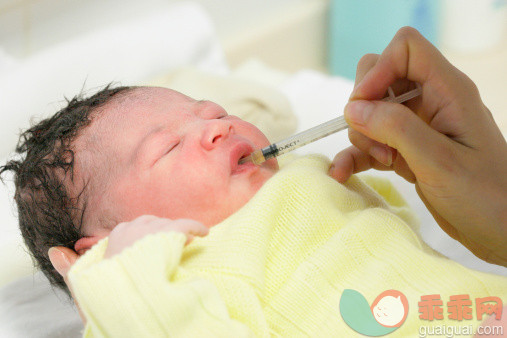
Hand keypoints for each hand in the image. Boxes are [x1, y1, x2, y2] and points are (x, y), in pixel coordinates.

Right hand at [48, 215, 208, 324]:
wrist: (126, 306)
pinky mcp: (168, 233)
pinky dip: (196, 228)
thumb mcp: (85, 287)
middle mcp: (127, 229)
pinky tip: (203, 233)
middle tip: (171, 246)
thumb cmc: (106, 300)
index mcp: (110, 240)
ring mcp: (148, 231)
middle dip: (160, 234)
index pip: (129, 231)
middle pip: (148, 224)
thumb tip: (54, 250)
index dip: (143, 239)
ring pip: (166, 225)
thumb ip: (73, 268)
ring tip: (185, 243)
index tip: (151, 248)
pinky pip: (185, 225)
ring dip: (176, 234)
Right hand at [329, 27, 506, 265]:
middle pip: (381, 76)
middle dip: (365, 106)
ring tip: (384, 162)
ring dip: (364, 137)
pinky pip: (371, 143)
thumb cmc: (484, 196)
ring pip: (371, 111)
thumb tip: (353, 107)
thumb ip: (396, 128)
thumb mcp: (439, 160)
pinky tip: (342, 173)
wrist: (501, 231)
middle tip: (375, 138)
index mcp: (448, 91)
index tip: (364, 104)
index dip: (379, 69)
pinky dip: (356, 156)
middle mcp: (431, 101)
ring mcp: (417, 127)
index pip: (405, 48)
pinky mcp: (406, 151)